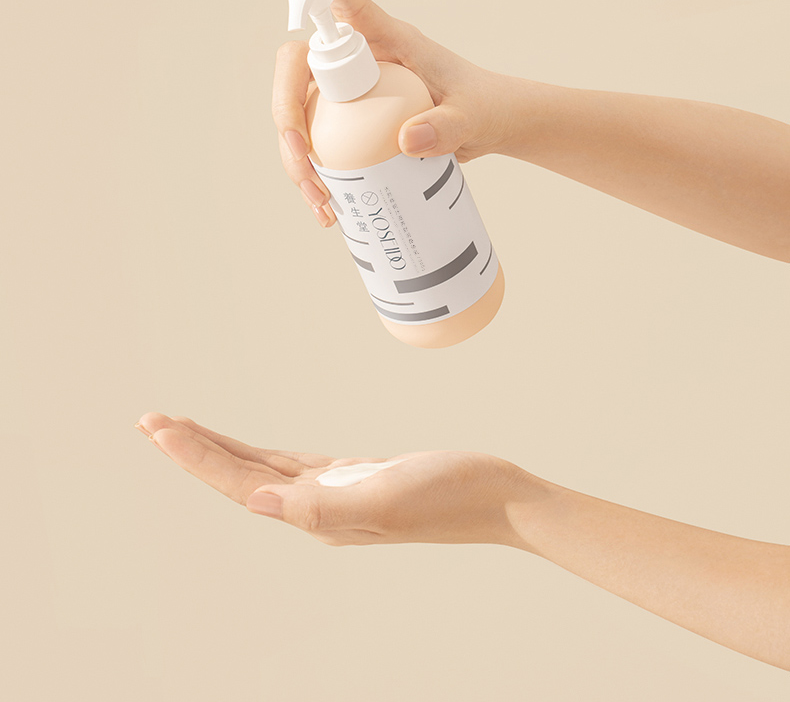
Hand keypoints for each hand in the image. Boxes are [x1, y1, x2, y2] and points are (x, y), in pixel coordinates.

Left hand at [135, 412, 529, 546]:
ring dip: (222, 449)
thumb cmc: (449, 495)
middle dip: (195, 451)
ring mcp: (335, 494)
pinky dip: (263, 453)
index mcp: (318, 514)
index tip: (160, 429)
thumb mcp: (386, 497)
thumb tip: (258, 503)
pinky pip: (293, 464)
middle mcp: (317, 508)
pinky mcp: (354, 478)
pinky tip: (251, 450)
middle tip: (151, 423)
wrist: (495, 497)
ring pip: (262, 469)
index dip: (198, 457)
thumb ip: (321, 505)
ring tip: (184, 430)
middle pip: (241, 476)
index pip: (242, 484)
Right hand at [274, 0, 517, 226]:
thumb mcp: (472, 118)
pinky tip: (329, 210)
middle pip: (298, 73)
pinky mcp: (349, 125)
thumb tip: (406, 140)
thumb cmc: (484, 106)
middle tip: (303, 161)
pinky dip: (315, 178)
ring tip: (321, 203)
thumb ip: (447, 127)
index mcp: (388, 42)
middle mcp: (359, 64)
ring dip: (298, 161)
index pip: (351, 8)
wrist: (487, 127)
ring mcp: (349, 96)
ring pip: (300, 118)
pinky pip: (318, 147)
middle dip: (288, 118)